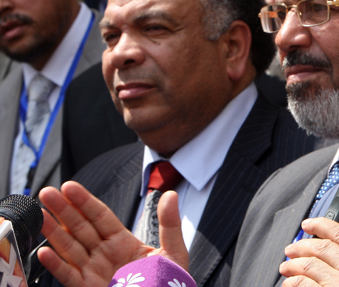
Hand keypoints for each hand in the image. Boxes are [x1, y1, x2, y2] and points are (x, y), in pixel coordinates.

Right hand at [37, 181, 188, 286]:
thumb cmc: (169, 282)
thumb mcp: (173, 251)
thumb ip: (169, 223)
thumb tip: (170, 195)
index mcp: (123, 242)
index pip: (99, 216)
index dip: (84, 201)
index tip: (69, 187)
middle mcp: (105, 255)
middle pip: (80, 227)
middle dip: (63, 210)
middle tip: (47, 193)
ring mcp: (95, 272)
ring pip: (70, 248)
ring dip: (54, 232)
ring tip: (39, 215)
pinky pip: (69, 276)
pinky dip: (56, 265)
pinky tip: (45, 251)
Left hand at [279, 218, 338, 286]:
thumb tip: (321, 245)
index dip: (321, 225)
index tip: (308, 225)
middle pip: (321, 247)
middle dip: (301, 246)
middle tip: (290, 250)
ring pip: (308, 264)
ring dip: (291, 265)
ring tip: (285, 267)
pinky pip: (301, 284)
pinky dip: (290, 283)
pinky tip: (288, 284)